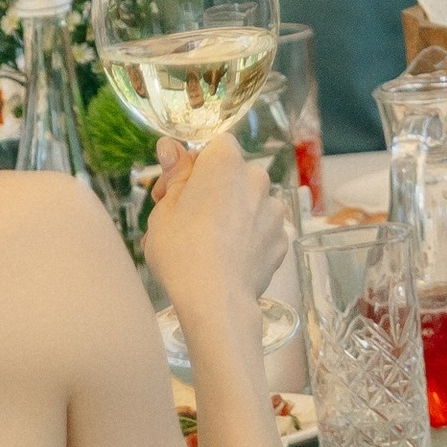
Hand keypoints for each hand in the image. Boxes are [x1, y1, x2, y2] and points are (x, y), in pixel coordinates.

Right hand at [144, 129, 289, 320]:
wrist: (216, 300)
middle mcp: (257, 178)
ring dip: (234, 214)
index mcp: (225, 163)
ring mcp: (274, 209)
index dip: (193, 166)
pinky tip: (230, 259)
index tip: (173, 191)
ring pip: (250, 203)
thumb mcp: (163, 211)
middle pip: (233, 174)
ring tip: (210, 245)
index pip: (215, 146)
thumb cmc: (181, 251)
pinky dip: (249, 238)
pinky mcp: (283, 238)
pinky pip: (262, 229)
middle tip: (186, 220)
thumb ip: (174, 175)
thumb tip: (170, 146)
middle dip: (213, 190)